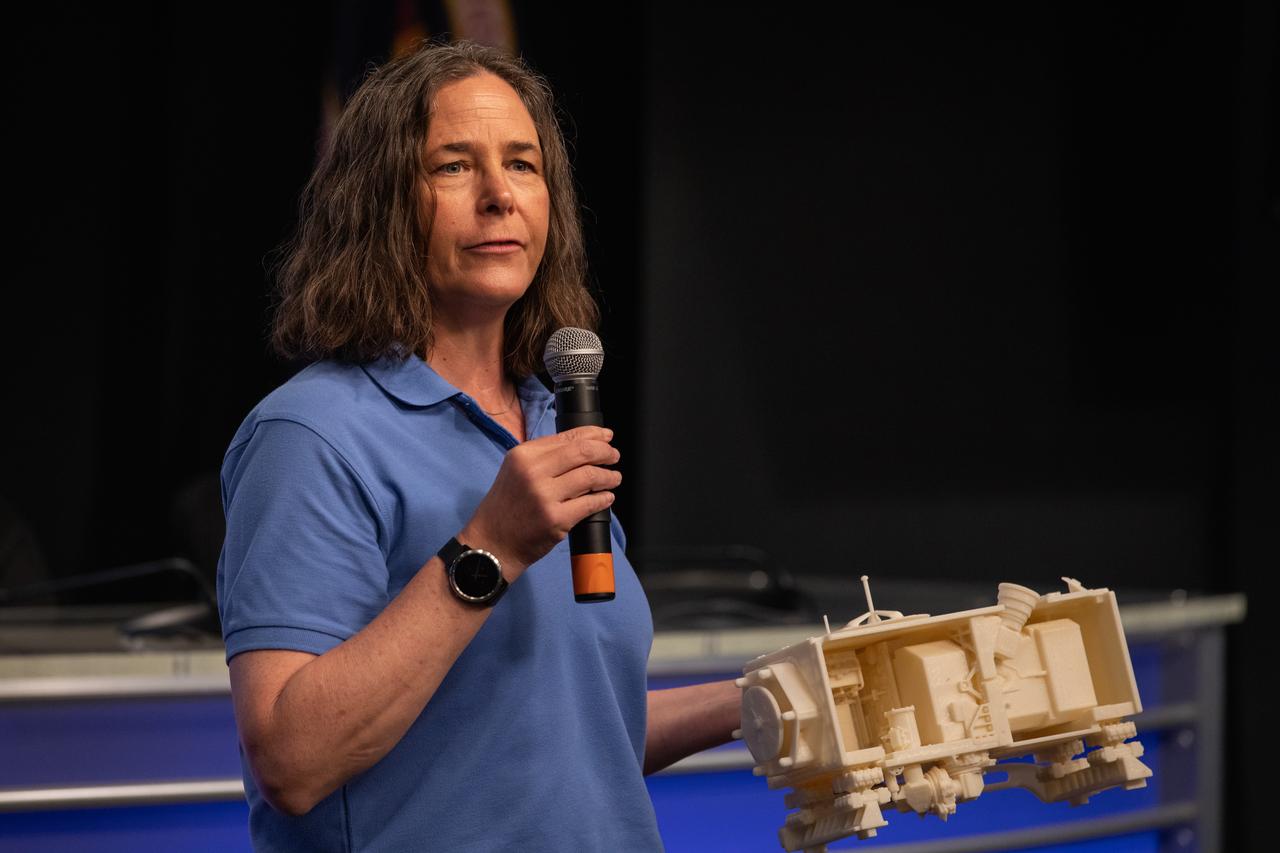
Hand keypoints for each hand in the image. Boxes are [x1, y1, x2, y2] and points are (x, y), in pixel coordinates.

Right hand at [459, 426, 620, 578]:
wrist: (492, 542)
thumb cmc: (506, 507)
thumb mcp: (516, 471)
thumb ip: (544, 456)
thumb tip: (582, 444)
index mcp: (524, 455)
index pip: (567, 437)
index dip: (594, 434)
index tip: (607, 437)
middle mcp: (533, 471)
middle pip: (583, 452)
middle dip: (605, 452)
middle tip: (613, 456)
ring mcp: (545, 496)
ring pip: (590, 476)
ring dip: (609, 476)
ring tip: (614, 478)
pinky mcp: (556, 519)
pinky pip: (590, 504)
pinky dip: (604, 499)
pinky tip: (607, 497)